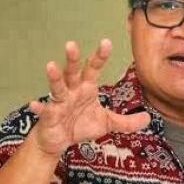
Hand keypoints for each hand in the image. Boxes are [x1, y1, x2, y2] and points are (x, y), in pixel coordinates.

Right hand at [27, 39, 150, 158]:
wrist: (58, 141)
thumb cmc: (80, 126)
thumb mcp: (107, 124)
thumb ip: (126, 121)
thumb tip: (148, 118)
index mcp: (86, 88)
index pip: (94, 69)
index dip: (99, 56)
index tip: (106, 42)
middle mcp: (72, 91)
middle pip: (73, 72)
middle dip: (73, 59)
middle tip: (72, 44)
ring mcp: (59, 103)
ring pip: (57, 87)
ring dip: (54, 77)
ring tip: (51, 65)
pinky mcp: (48, 116)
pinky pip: (44, 111)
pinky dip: (39, 108)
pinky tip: (35, 104)